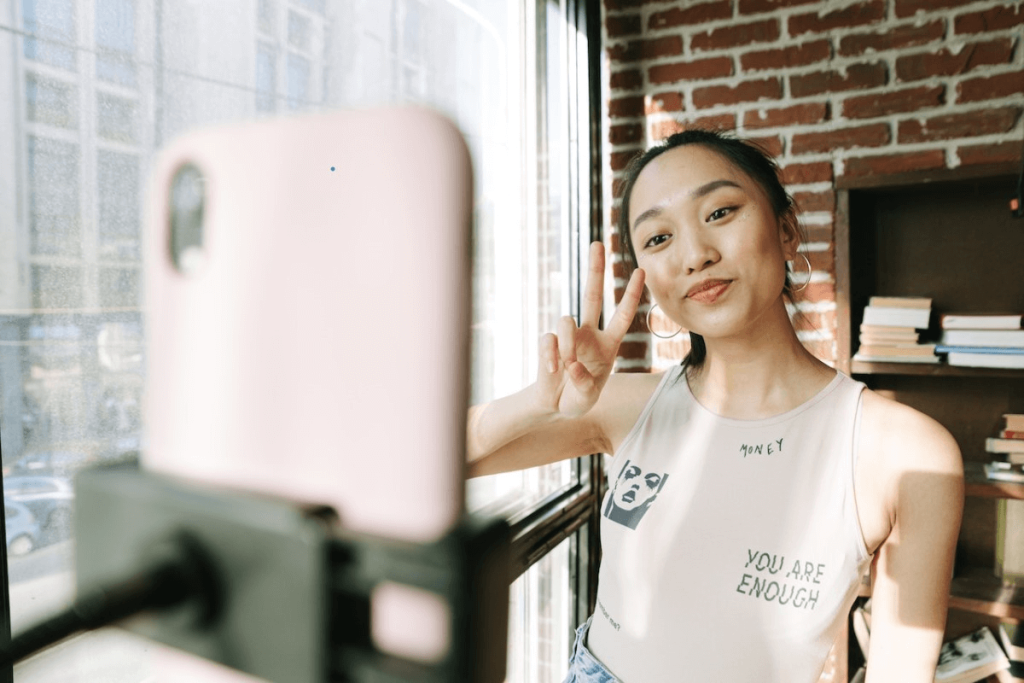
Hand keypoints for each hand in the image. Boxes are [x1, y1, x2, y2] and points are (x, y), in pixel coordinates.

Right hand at [535, 241, 644, 417]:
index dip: (632, 294)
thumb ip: (585, 384)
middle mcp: (588, 334)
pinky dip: (551, 356)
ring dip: (568, 345)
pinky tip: (553, 370)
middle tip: (597, 243)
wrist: (553, 406)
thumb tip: (572, 363)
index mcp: (608, 344)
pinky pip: (549, 340)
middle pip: (591, 295)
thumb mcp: (588, 398)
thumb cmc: (577, 399)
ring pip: (567, 320)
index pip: (622, 315)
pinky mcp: (549, 343)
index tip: (641, 270)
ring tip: (567, 368)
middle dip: (595, 269)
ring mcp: (568, 337)